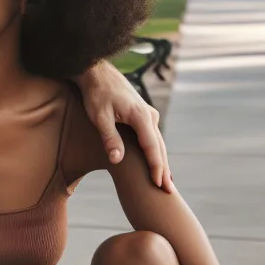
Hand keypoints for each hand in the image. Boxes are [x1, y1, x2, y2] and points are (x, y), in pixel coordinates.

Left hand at [75, 60, 171, 191]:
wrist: (96, 72)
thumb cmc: (95, 94)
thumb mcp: (99, 117)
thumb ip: (109, 138)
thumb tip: (117, 160)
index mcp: (140, 116)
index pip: (152, 147)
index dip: (155, 167)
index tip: (158, 184)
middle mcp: (149, 115)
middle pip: (159, 147)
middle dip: (163, 170)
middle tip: (168, 192)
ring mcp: (148, 115)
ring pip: (158, 143)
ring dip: (161, 162)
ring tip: (166, 182)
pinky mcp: (143, 116)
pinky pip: (152, 138)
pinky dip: (156, 152)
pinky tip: (158, 164)